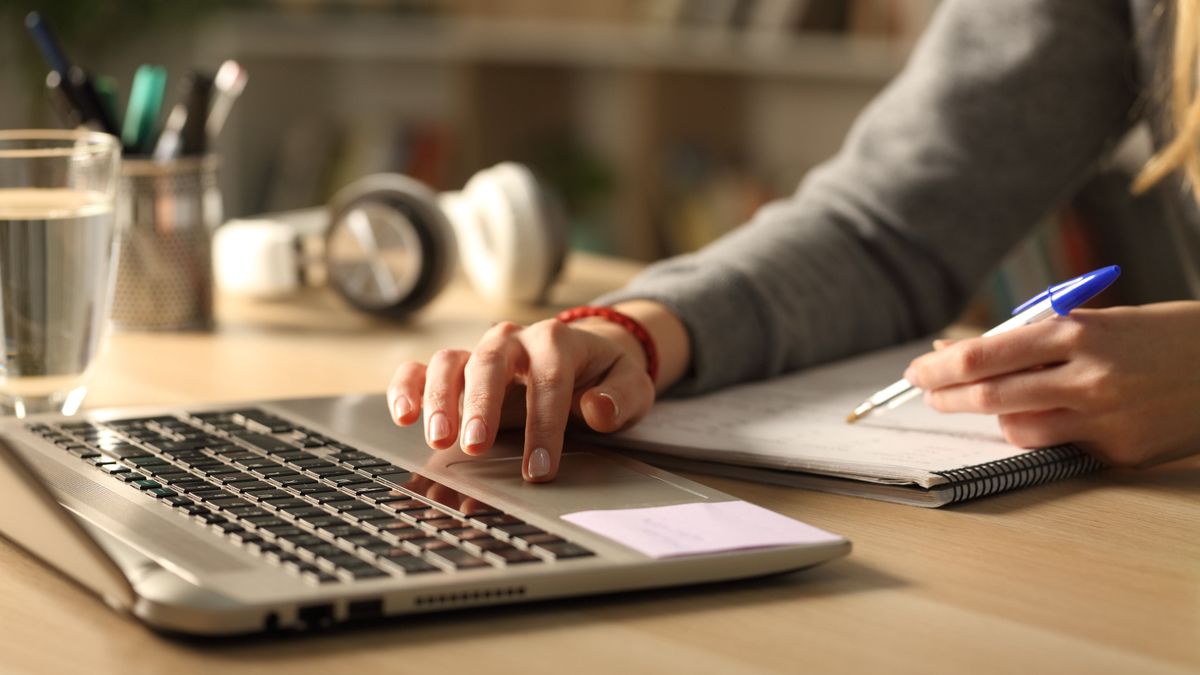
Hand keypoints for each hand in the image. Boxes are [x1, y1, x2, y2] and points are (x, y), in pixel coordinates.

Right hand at [386, 317, 656, 481]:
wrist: (585, 358)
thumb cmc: (604, 377)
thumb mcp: (631, 385)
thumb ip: (621, 397)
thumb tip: (597, 409)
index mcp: (557, 341)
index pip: (548, 379)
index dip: (543, 425)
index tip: (540, 468)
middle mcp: (513, 340)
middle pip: (490, 362)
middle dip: (481, 405)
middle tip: (476, 446)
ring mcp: (480, 353)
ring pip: (450, 362)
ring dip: (440, 399)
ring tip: (439, 438)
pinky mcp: (457, 369)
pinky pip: (421, 369)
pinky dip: (406, 387)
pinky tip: (403, 415)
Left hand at [904, 301, 1199, 466]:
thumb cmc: (1163, 334)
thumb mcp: (1099, 318)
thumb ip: (1032, 336)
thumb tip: (961, 348)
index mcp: (1080, 333)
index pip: (986, 355)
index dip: (941, 367)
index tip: (918, 369)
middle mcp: (1089, 378)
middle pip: (990, 396)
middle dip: (947, 395)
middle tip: (927, 392)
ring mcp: (1106, 420)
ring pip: (1017, 429)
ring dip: (992, 417)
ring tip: (986, 402)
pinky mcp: (1121, 452)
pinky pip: (1058, 448)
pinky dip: (1040, 432)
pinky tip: (1041, 417)